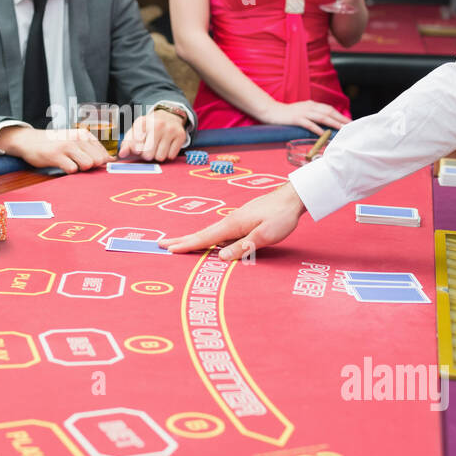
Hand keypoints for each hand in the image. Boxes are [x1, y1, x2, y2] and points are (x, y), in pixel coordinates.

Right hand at [0, 125, 111, 172]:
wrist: (29, 141)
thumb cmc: (55, 144)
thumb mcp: (74, 141)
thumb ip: (91, 149)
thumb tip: (112, 160)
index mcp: (84, 135)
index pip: (103, 153)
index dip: (100, 164)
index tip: (92, 166)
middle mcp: (77, 138)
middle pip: (98, 160)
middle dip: (91, 167)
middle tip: (78, 165)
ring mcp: (67, 146)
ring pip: (87, 164)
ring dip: (80, 169)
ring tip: (70, 164)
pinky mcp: (56, 155)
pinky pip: (72, 169)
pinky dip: (69, 171)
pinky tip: (62, 166)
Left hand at [119, 110, 187, 161]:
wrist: (168, 115)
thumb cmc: (149, 127)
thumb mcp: (136, 130)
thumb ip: (127, 143)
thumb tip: (121, 154)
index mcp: (142, 122)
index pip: (135, 146)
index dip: (136, 150)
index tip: (139, 147)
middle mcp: (157, 124)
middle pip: (148, 154)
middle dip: (147, 155)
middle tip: (149, 148)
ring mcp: (170, 130)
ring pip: (160, 157)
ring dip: (158, 155)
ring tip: (158, 147)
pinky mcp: (180, 135)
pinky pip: (171, 156)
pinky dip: (168, 154)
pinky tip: (166, 146)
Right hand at [161, 183, 306, 260]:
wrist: (293, 198)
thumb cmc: (280, 216)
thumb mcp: (264, 236)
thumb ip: (243, 247)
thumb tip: (220, 257)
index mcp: (232, 225)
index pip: (204, 238)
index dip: (186, 245)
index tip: (169, 249)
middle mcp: (230, 221)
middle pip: (202, 234)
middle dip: (182, 240)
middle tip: (162, 244)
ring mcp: (236, 220)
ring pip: (211, 233)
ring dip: (194, 239)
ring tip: (179, 245)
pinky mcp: (243, 221)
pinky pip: (221, 233)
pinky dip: (209, 238)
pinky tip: (209, 243)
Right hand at [262, 99, 349, 133]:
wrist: (270, 110)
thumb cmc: (285, 113)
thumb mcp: (301, 111)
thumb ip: (312, 115)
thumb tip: (323, 123)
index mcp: (311, 104)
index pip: (329, 109)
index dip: (340, 115)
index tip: (349, 122)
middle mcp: (309, 107)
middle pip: (329, 112)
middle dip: (341, 119)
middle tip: (350, 126)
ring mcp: (303, 112)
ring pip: (322, 117)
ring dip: (333, 123)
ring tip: (342, 129)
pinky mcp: (296, 118)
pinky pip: (309, 124)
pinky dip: (317, 128)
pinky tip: (323, 133)